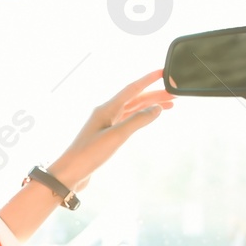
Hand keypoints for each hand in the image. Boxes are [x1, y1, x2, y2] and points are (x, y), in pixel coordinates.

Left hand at [47, 68, 173, 191]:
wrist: (70, 173)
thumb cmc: (89, 154)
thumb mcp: (117, 136)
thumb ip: (138, 121)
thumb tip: (156, 108)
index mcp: (107, 108)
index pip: (132, 89)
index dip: (149, 80)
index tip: (164, 72)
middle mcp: (106, 113)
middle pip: (135, 98)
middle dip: (155, 94)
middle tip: (176, 93)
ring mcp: (106, 124)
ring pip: (133, 109)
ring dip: (150, 106)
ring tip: (170, 105)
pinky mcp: (106, 136)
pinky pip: (128, 120)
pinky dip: (141, 117)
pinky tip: (149, 118)